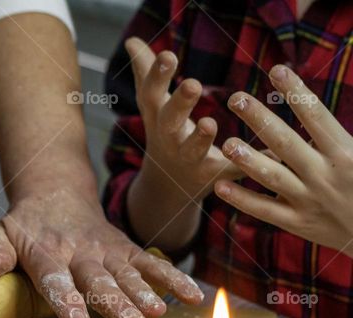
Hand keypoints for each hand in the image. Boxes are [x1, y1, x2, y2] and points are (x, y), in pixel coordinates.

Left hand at [0, 186, 203, 317]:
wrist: (56, 192)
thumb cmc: (27, 225)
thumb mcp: (2, 233)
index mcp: (46, 252)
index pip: (56, 279)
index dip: (67, 301)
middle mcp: (80, 252)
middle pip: (98, 280)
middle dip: (115, 302)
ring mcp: (106, 251)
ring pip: (127, 274)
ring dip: (144, 293)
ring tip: (157, 313)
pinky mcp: (127, 250)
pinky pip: (152, 263)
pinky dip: (173, 279)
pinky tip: (193, 297)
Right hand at [125, 37, 239, 201]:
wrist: (168, 188)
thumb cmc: (166, 134)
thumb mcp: (154, 107)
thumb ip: (147, 73)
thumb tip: (132, 41)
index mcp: (157, 118)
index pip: (152, 95)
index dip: (157, 76)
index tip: (168, 55)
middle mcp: (169, 140)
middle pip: (169, 123)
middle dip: (179, 104)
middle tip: (192, 84)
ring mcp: (189, 160)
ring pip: (193, 151)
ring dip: (199, 140)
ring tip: (209, 124)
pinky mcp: (213, 176)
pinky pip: (231, 169)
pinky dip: (249, 163)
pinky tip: (273, 152)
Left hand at [215, 65, 352, 255]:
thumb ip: (339, 132)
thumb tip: (319, 107)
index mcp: (345, 152)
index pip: (316, 115)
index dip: (296, 91)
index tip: (276, 69)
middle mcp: (324, 174)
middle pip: (285, 143)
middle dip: (260, 119)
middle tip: (235, 98)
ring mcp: (309, 200)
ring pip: (272, 177)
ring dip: (246, 160)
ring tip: (225, 144)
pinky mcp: (297, 223)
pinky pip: (265, 210)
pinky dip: (242, 200)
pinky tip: (220, 187)